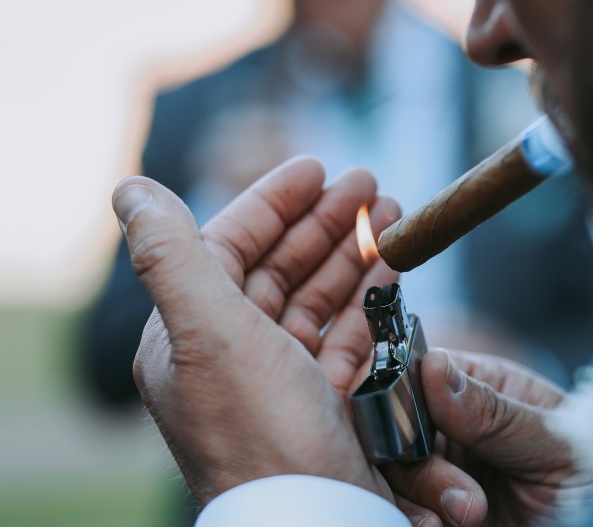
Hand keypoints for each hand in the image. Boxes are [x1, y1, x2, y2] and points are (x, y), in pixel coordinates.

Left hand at [118, 158, 423, 511]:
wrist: (320, 522)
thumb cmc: (261, 432)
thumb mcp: (208, 333)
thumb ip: (170, 255)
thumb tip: (129, 187)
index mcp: (190, 336)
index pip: (229, 246)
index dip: (273, 202)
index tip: (319, 167)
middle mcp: (233, 356)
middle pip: (283, 267)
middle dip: (327, 220)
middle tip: (373, 183)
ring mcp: (284, 381)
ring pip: (321, 297)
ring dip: (357, 251)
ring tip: (395, 214)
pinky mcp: (327, 402)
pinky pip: (351, 333)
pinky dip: (373, 298)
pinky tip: (396, 271)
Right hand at [383, 350, 592, 526]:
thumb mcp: (556, 439)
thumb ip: (494, 411)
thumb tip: (435, 367)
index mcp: (483, 385)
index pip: (417, 372)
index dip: (400, 392)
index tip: (407, 422)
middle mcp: (454, 425)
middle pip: (394, 426)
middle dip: (416, 460)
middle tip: (464, 496)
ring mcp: (445, 470)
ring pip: (393, 473)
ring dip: (419, 497)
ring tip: (469, 517)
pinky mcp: (440, 512)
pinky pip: (404, 511)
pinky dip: (414, 521)